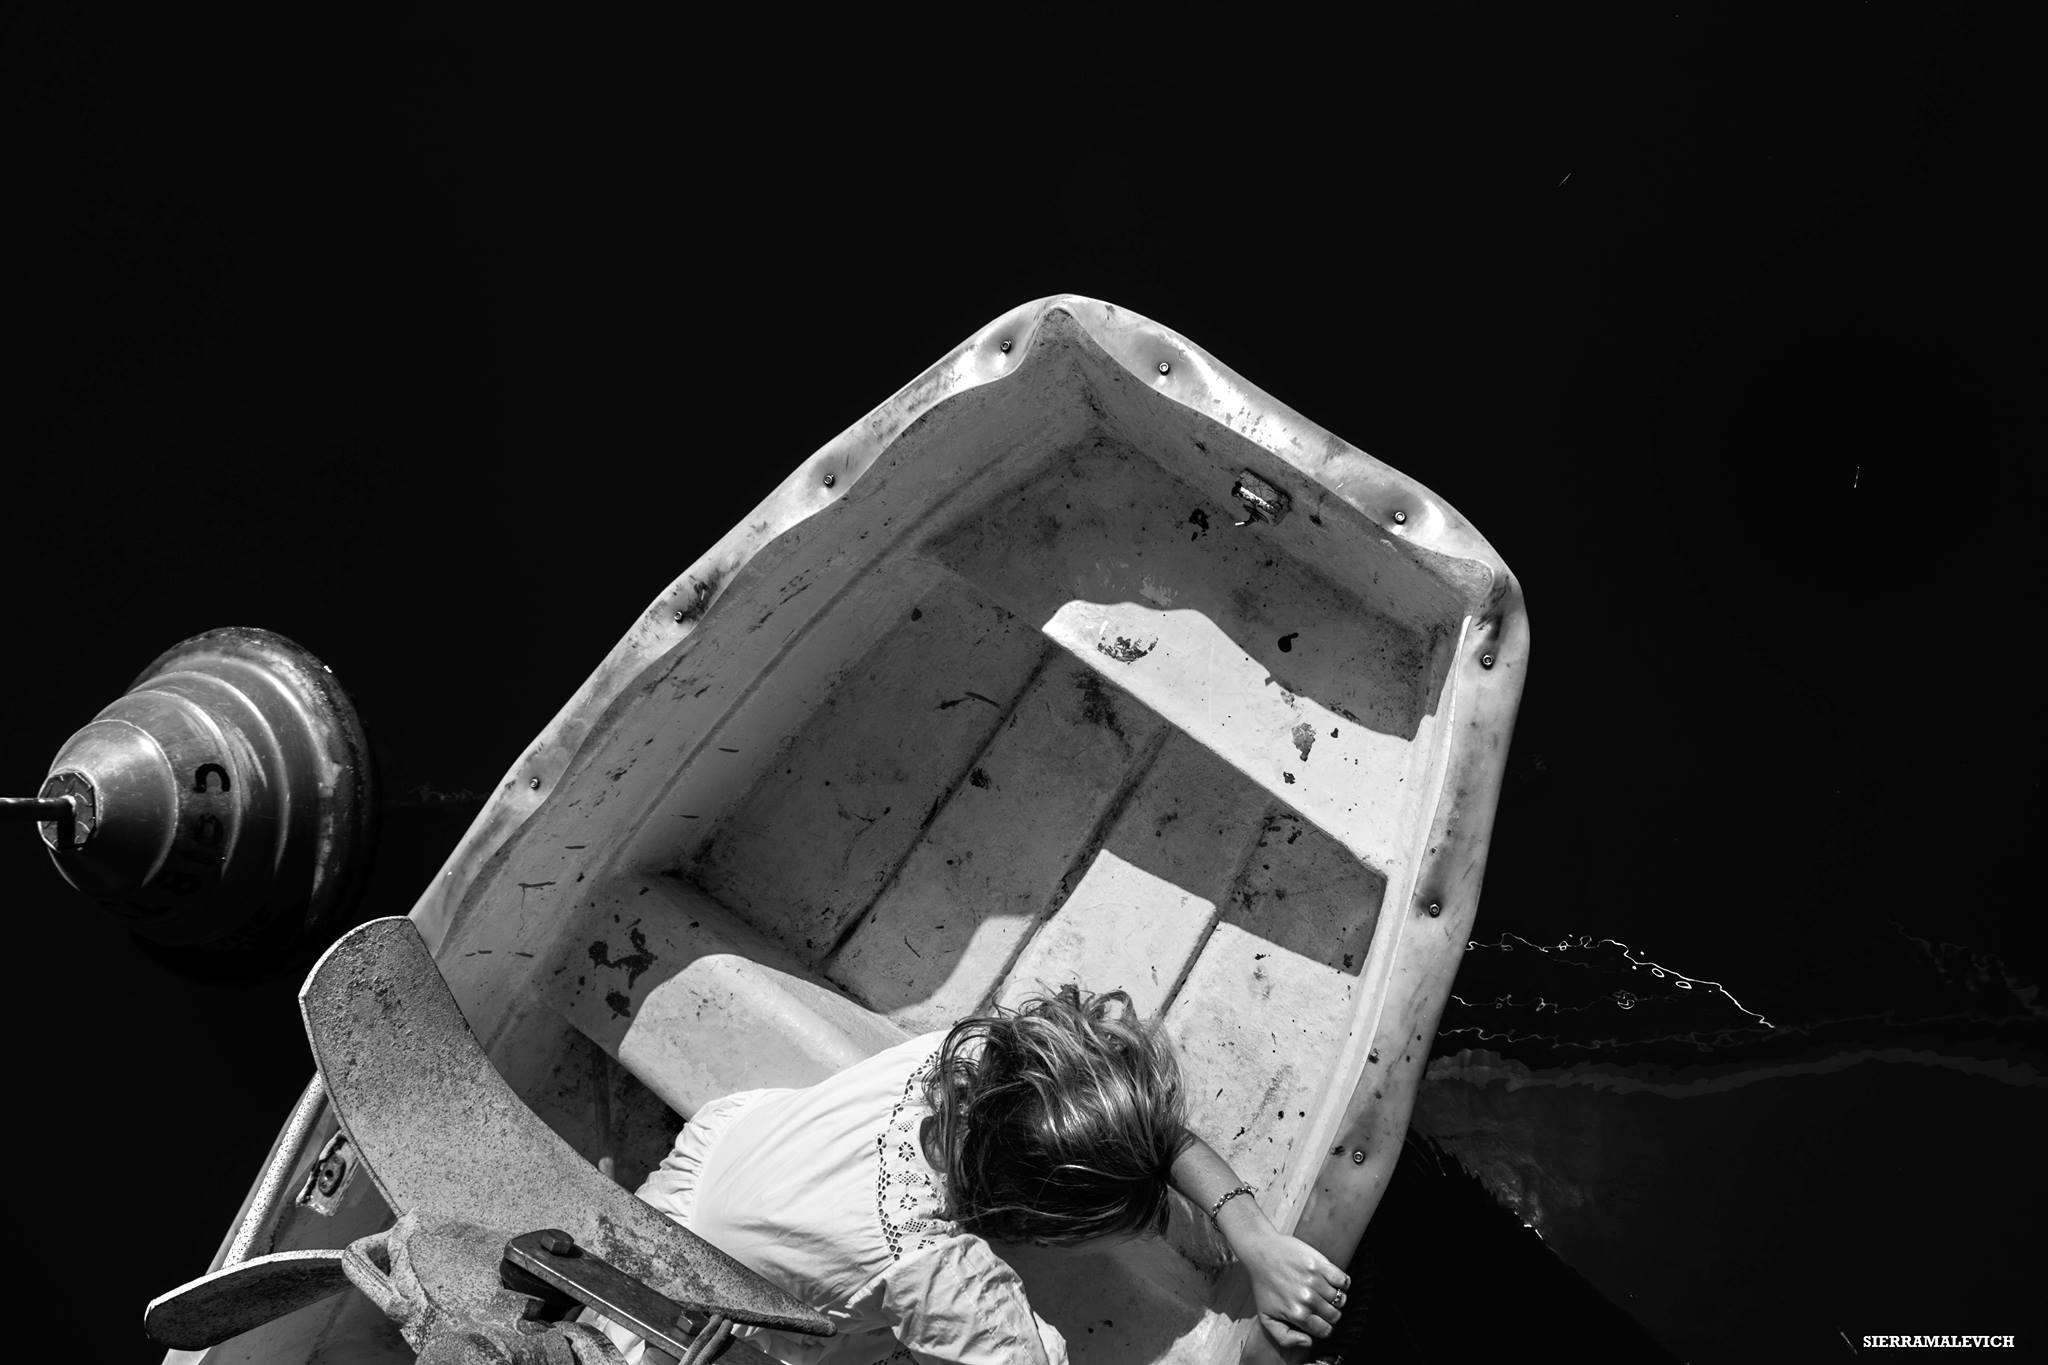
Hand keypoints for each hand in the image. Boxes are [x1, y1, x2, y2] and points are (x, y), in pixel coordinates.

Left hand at [1236, 1228, 1349, 1349]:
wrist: (1260, 1252)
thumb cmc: (1264, 1284)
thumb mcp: (1266, 1318)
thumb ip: (1285, 1337)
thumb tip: (1308, 1342)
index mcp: (1297, 1314)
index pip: (1325, 1330)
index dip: (1323, 1327)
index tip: (1317, 1319)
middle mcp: (1307, 1298)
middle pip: (1335, 1316)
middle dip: (1329, 1314)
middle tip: (1319, 1305)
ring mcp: (1315, 1280)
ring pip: (1340, 1299)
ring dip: (1335, 1298)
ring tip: (1323, 1293)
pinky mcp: (1320, 1263)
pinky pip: (1344, 1280)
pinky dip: (1342, 1283)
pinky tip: (1331, 1282)